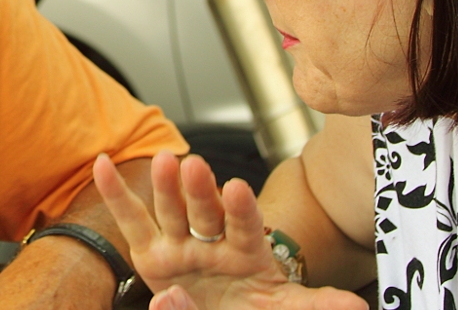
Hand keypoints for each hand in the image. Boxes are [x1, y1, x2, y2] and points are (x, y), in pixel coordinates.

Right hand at [92, 152, 367, 308]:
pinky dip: (115, 193)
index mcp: (248, 252)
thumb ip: (311, 306)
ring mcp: (179, 244)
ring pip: (170, 210)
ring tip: (162, 161)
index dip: (239, 209)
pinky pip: (131, 221)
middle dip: (199, 190)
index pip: (245, 227)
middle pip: (205, 212)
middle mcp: (211, 241)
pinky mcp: (150, 253)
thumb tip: (355, 308)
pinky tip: (102, 163)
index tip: (235, 188)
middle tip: (195, 166)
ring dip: (164, 186)